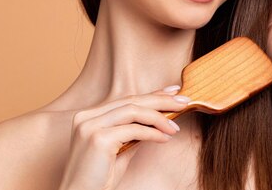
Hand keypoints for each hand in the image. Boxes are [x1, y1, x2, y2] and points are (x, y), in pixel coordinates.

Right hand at [58, 87, 188, 189]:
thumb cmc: (98, 180)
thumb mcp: (119, 151)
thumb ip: (133, 134)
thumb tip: (156, 122)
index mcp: (89, 116)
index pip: (126, 100)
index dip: (152, 94)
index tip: (173, 92)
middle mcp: (87, 117)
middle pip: (131, 101)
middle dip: (161, 100)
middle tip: (184, 101)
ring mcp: (91, 126)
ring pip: (133, 111)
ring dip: (159, 117)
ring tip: (176, 126)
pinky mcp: (98, 138)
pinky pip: (134, 130)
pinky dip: (153, 133)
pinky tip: (166, 138)